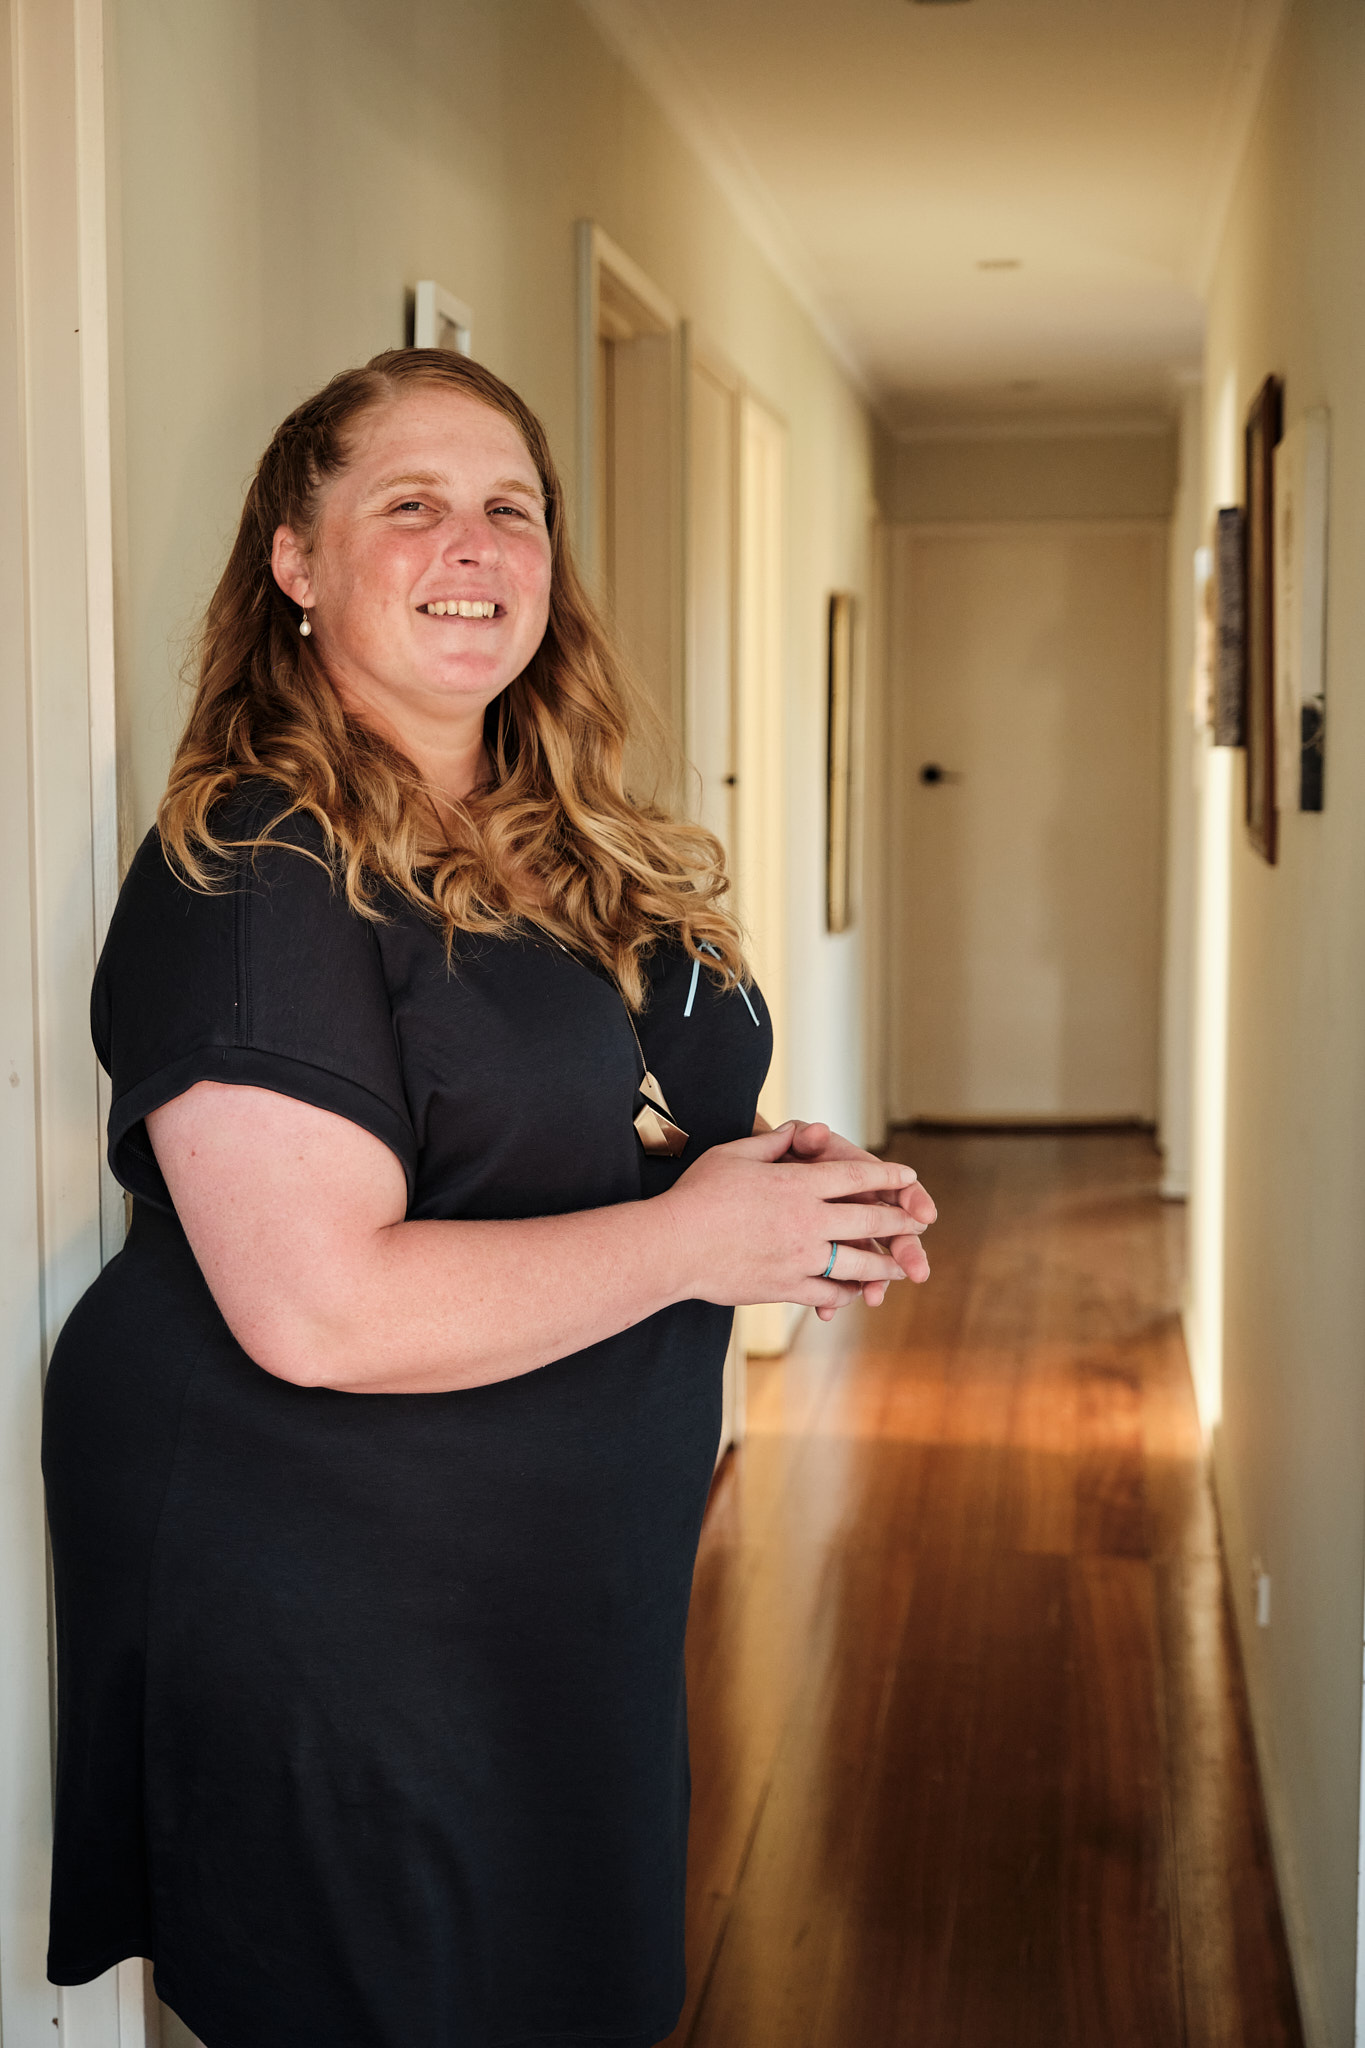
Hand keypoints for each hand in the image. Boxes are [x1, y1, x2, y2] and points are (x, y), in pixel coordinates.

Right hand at [659, 1124, 919, 1317]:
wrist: (673, 1246)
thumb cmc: (697, 1196)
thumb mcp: (734, 1154)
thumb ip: (773, 1143)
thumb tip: (796, 1132)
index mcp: (797, 1184)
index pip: (857, 1177)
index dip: (888, 1177)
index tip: (908, 1178)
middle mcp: (807, 1220)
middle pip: (868, 1221)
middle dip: (900, 1222)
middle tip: (919, 1225)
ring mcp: (800, 1257)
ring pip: (858, 1263)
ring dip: (885, 1263)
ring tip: (902, 1266)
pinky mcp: (786, 1287)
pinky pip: (829, 1292)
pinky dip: (849, 1292)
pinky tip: (860, 1292)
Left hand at [777, 1120, 934, 1315]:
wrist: (749, 1181)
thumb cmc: (778, 1157)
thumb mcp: (790, 1145)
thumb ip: (806, 1140)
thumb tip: (817, 1131)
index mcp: (861, 1179)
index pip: (898, 1188)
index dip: (915, 1200)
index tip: (927, 1216)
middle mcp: (860, 1208)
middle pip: (894, 1231)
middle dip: (907, 1251)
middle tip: (918, 1271)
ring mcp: (844, 1235)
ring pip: (869, 1261)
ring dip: (875, 1280)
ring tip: (873, 1297)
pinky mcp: (823, 1258)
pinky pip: (834, 1280)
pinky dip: (832, 1296)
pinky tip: (826, 1312)